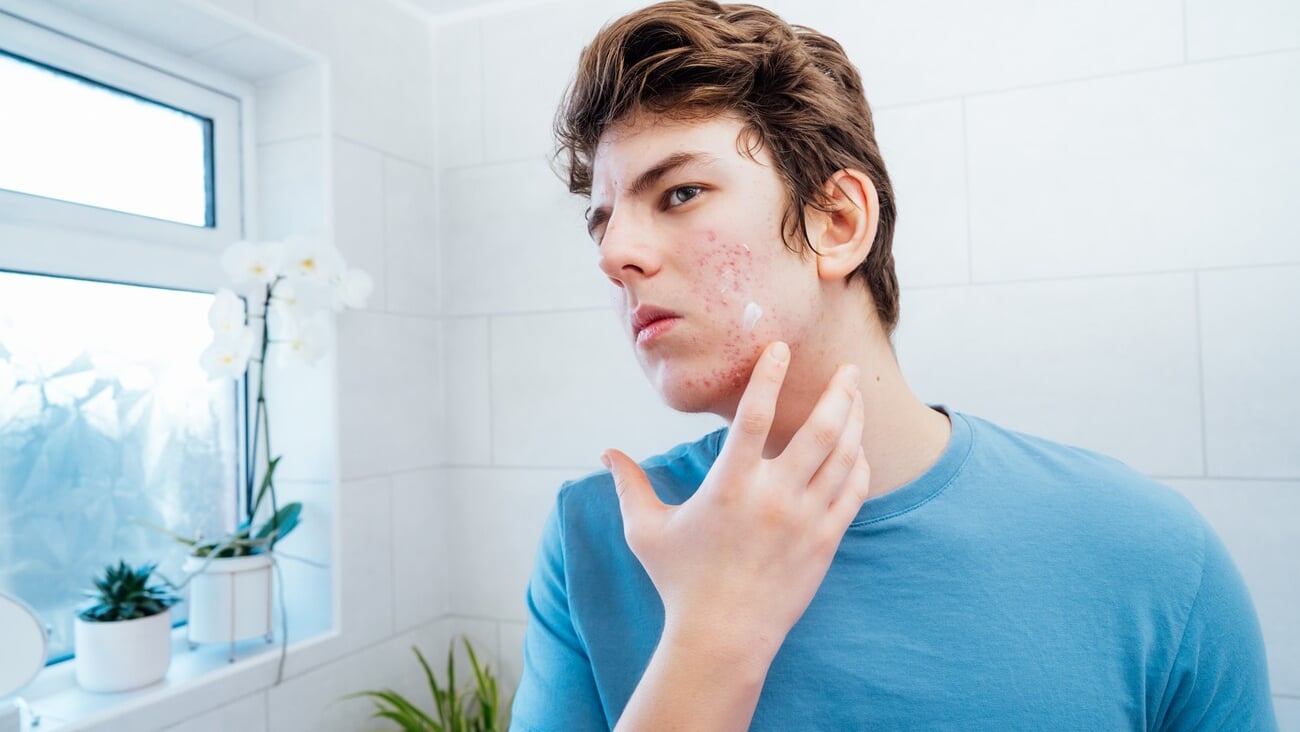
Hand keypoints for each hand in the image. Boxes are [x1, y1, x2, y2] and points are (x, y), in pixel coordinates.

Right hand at [602, 341, 870, 658]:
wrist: (722, 639)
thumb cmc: (680, 583)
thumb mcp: (647, 531)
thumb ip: (629, 486)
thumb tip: (606, 453)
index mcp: (729, 486)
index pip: (753, 416)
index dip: (767, 376)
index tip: (779, 347)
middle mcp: (772, 498)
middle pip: (818, 429)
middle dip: (838, 392)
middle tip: (849, 369)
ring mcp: (804, 520)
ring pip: (843, 457)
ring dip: (853, 421)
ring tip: (855, 398)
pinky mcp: (824, 542)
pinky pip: (852, 491)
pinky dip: (858, 464)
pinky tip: (856, 449)